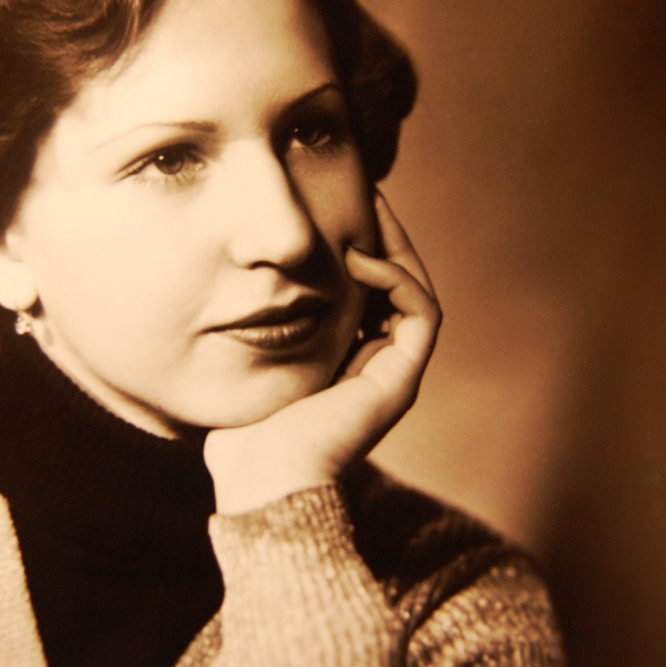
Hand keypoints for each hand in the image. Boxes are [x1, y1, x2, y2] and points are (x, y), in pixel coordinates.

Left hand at [204, 191, 440, 513]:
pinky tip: (359, 260)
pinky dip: (397, 280)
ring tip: (371, 210)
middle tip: (368, 193)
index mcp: (348, 360)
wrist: (258, 473)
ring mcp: (394, 373)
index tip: (343, 208)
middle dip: (387, 237)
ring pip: (417, 293)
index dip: (365, 247)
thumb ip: (262, 324)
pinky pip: (422, 314)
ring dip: (398, 248)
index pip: (371, 292)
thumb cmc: (244, 424)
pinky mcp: (400, 380)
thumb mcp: (252, 357)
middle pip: (400, 286)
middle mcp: (378, 364)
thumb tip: (244, 281)